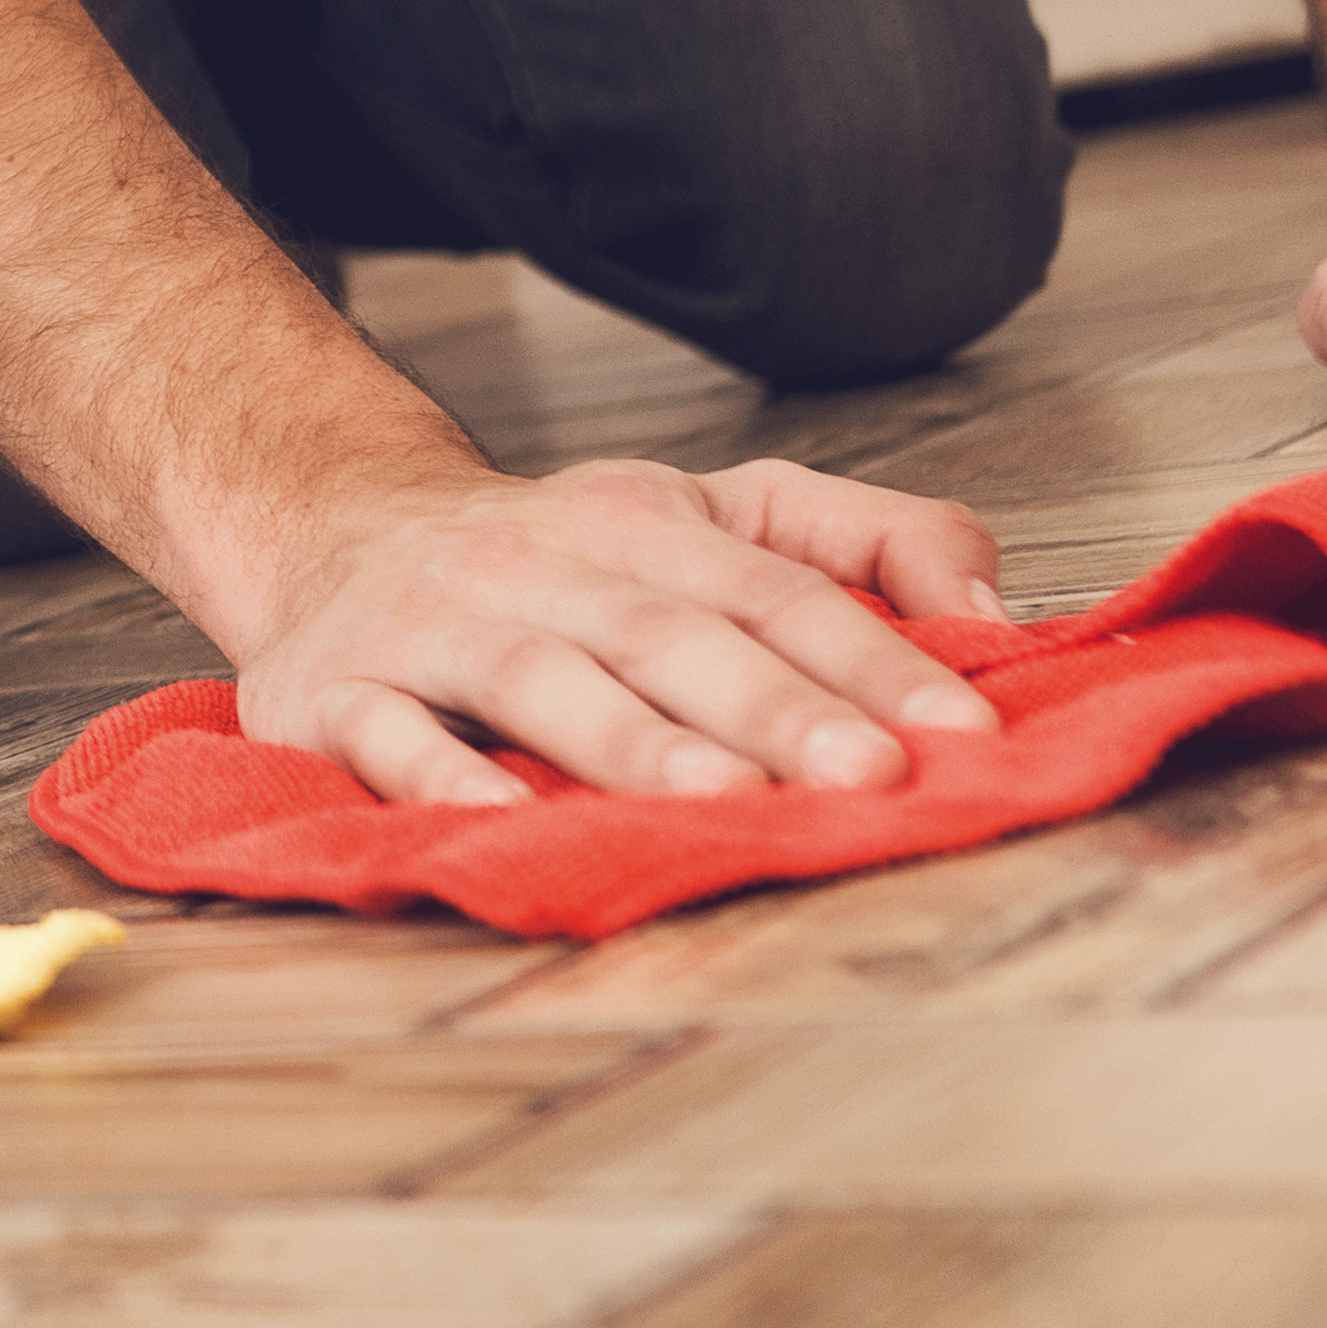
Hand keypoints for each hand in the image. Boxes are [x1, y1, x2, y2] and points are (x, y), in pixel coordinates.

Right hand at [231, 453, 1009, 809]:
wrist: (330, 527)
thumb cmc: (560, 552)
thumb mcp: (717, 509)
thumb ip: (871, 539)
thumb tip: (996, 611)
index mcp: (644, 519)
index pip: (776, 585)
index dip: (872, 656)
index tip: (964, 730)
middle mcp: (538, 562)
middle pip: (669, 631)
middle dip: (774, 704)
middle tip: (868, 776)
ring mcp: (433, 627)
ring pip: (539, 675)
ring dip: (633, 739)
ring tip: (724, 796)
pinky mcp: (334, 693)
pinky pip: (388, 732)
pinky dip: (440, 775)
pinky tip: (500, 818)